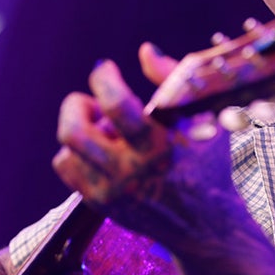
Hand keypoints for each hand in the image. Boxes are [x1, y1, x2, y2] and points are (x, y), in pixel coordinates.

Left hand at [52, 51, 234, 247]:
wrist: (206, 224)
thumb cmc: (207, 163)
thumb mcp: (203, 119)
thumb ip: (174, 80)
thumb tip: (145, 50)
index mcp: (160, 148)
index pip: (117, 105)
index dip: (104, 78)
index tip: (106, 69)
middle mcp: (131, 173)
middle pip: (74, 131)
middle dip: (76, 105)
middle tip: (91, 101)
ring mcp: (112, 193)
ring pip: (67, 149)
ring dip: (81, 129)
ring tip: (104, 128)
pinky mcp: (101, 205)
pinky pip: (67, 168)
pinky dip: (77, 151)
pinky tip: (100, 148)